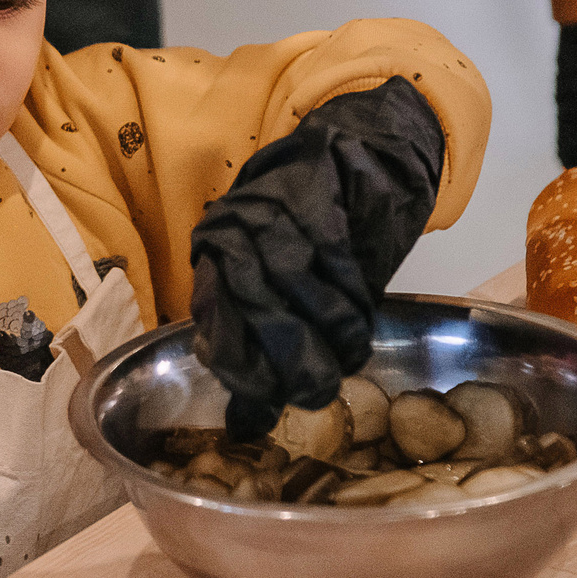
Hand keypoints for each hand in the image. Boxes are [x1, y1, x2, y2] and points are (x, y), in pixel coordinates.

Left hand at [189, 78, 444, 439]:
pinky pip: (339, 268)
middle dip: (289, 362)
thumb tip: (246, 421)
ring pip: (301, 292)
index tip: (260, 406)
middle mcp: (238, 232)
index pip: (214, 320)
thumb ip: (254, 336)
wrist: (347, 155)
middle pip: (257, 309)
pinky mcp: (323, 205)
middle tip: (313, 393)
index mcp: (215, 253)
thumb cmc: (301, 228)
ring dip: (330, 337)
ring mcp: (279, 215)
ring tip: (346, 360)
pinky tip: (361, 319)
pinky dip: (354, 303)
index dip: (238, 369)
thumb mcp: (264, 274)